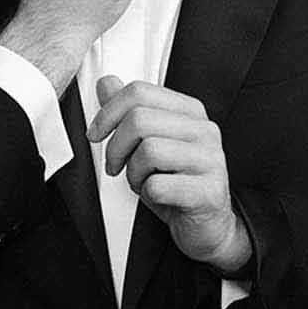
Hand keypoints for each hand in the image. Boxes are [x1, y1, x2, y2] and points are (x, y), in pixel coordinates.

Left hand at [88, 77, 251, 273]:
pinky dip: (147, 194)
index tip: (96, 134)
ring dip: (133, 173)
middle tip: (115, 167)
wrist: (208, 226)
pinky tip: (158, 197)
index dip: (107, 113)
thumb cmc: (177, 183)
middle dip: (115, 147)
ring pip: (148, 150)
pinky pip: (158, 185)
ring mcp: (211, 159)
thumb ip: (129, 112)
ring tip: (142, 182)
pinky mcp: (209, 191)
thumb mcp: (148, 143)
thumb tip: (106, 83)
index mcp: (190, 111)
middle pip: (139, 119)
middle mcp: (204, 129)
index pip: (139, 92)